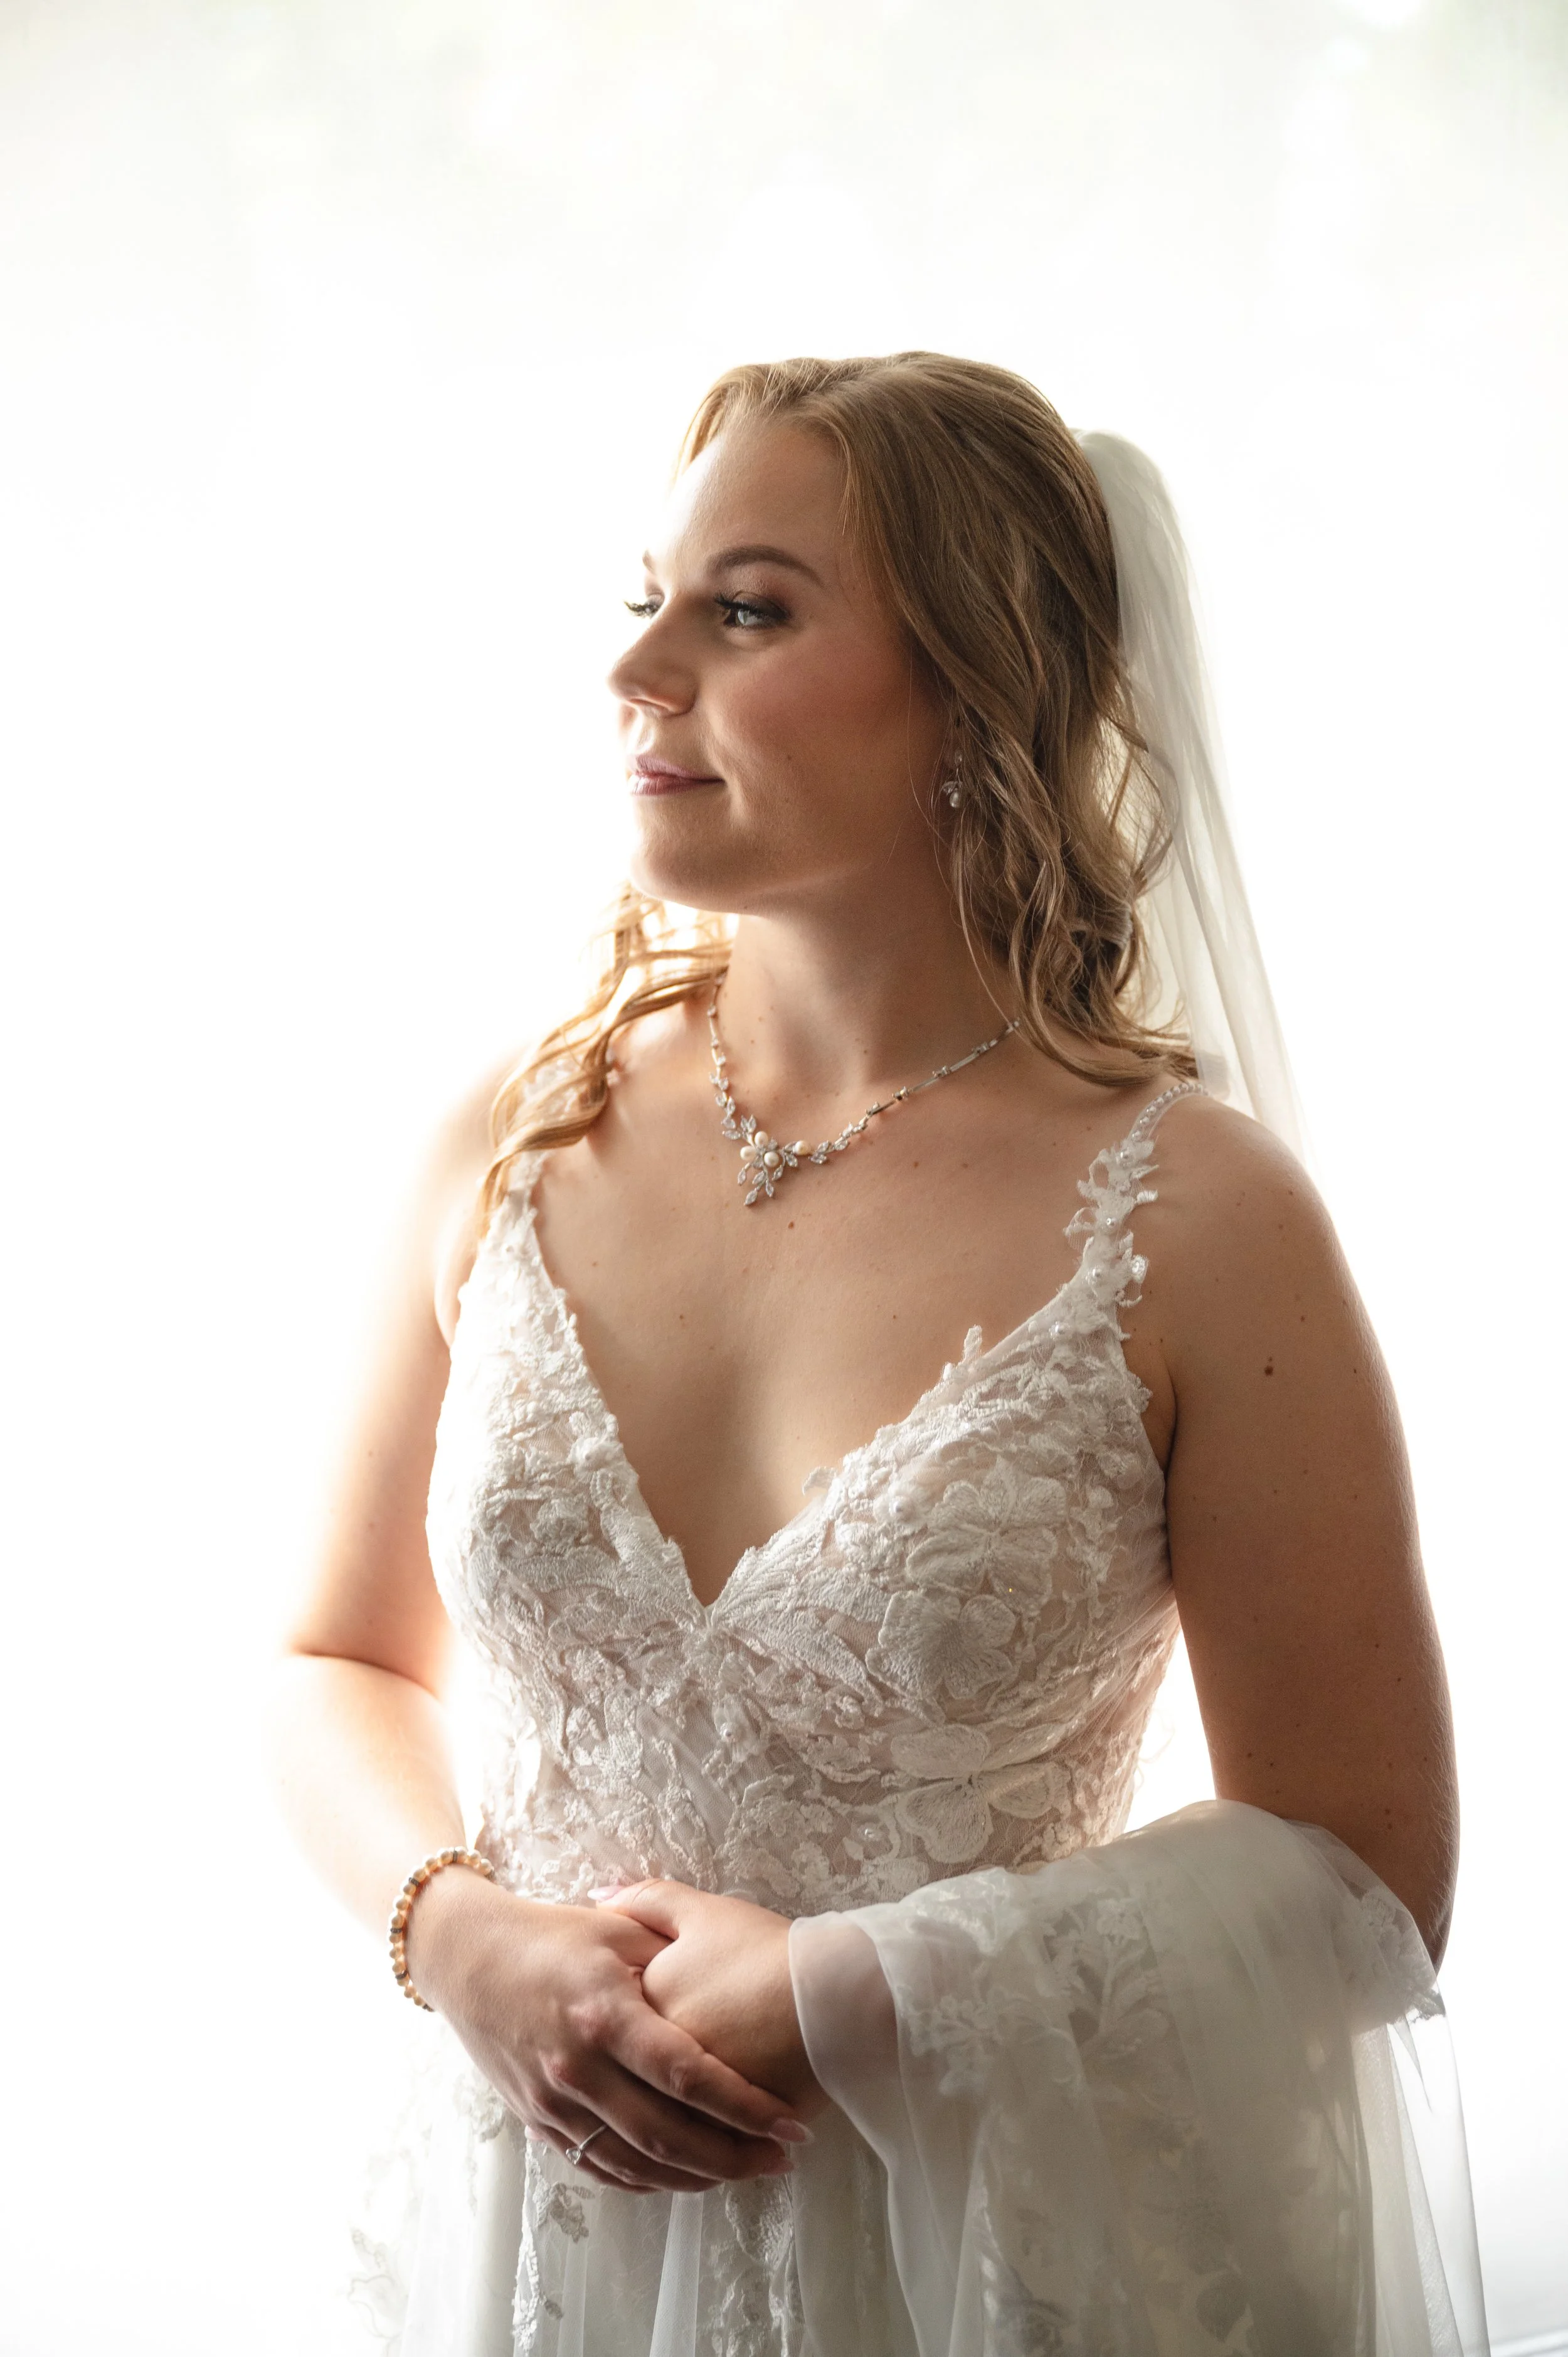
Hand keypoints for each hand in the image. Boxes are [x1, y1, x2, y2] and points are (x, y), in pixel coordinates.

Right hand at [406, 1867, 810, 2192]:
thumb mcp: (614, 1928)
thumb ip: (670, 1951)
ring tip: (745, 2170)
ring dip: (695, 2177)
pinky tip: (683, 2175)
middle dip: (733, 2155)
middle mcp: (577, 2068)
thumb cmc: (549, 1934)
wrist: (464, 1956)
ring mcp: (552, 2102)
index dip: (744, 2106)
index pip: (687, 2075)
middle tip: (782, 2157)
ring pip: (634, 2164)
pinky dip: (646, 2179)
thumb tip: (733, 1973)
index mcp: (604, 2014)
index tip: (790, 2122)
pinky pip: (599, 2166)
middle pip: (666, 2135)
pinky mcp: (537, 2120)